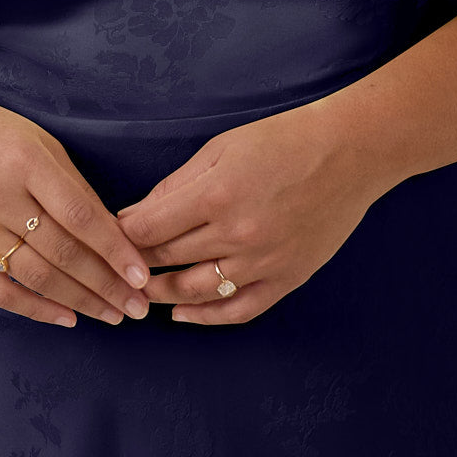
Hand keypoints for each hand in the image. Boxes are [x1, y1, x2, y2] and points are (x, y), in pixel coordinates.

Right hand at [0, 85, 152, 326]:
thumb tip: (113, 234)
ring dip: (79, 301)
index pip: (81, 216)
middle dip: (106, 285)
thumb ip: (72, 186)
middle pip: (62, 252)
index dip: (115, 250)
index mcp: (26, 161)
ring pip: (35, 276)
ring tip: (111, 314)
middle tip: (137, 306)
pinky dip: (35, 309)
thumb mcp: (38, 142)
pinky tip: (66, 317)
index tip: (142, 276)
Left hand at [114, 97, 384, 324]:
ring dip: (161, 293)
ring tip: (139, 291)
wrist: (350, 153)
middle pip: (168, 258)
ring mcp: (263, 262)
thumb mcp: (222, 148)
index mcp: (216, 195)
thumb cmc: (284, 140)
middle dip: (136, 261)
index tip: (106, 234)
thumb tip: (139, 214)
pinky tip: (183, 315)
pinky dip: (207, 317)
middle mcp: (237, 234)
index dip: (122, 233)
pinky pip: (239, 309)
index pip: (149, 228)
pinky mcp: (287, 278)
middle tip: (114, 264)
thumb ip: (177, 184)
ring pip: (196, 290)